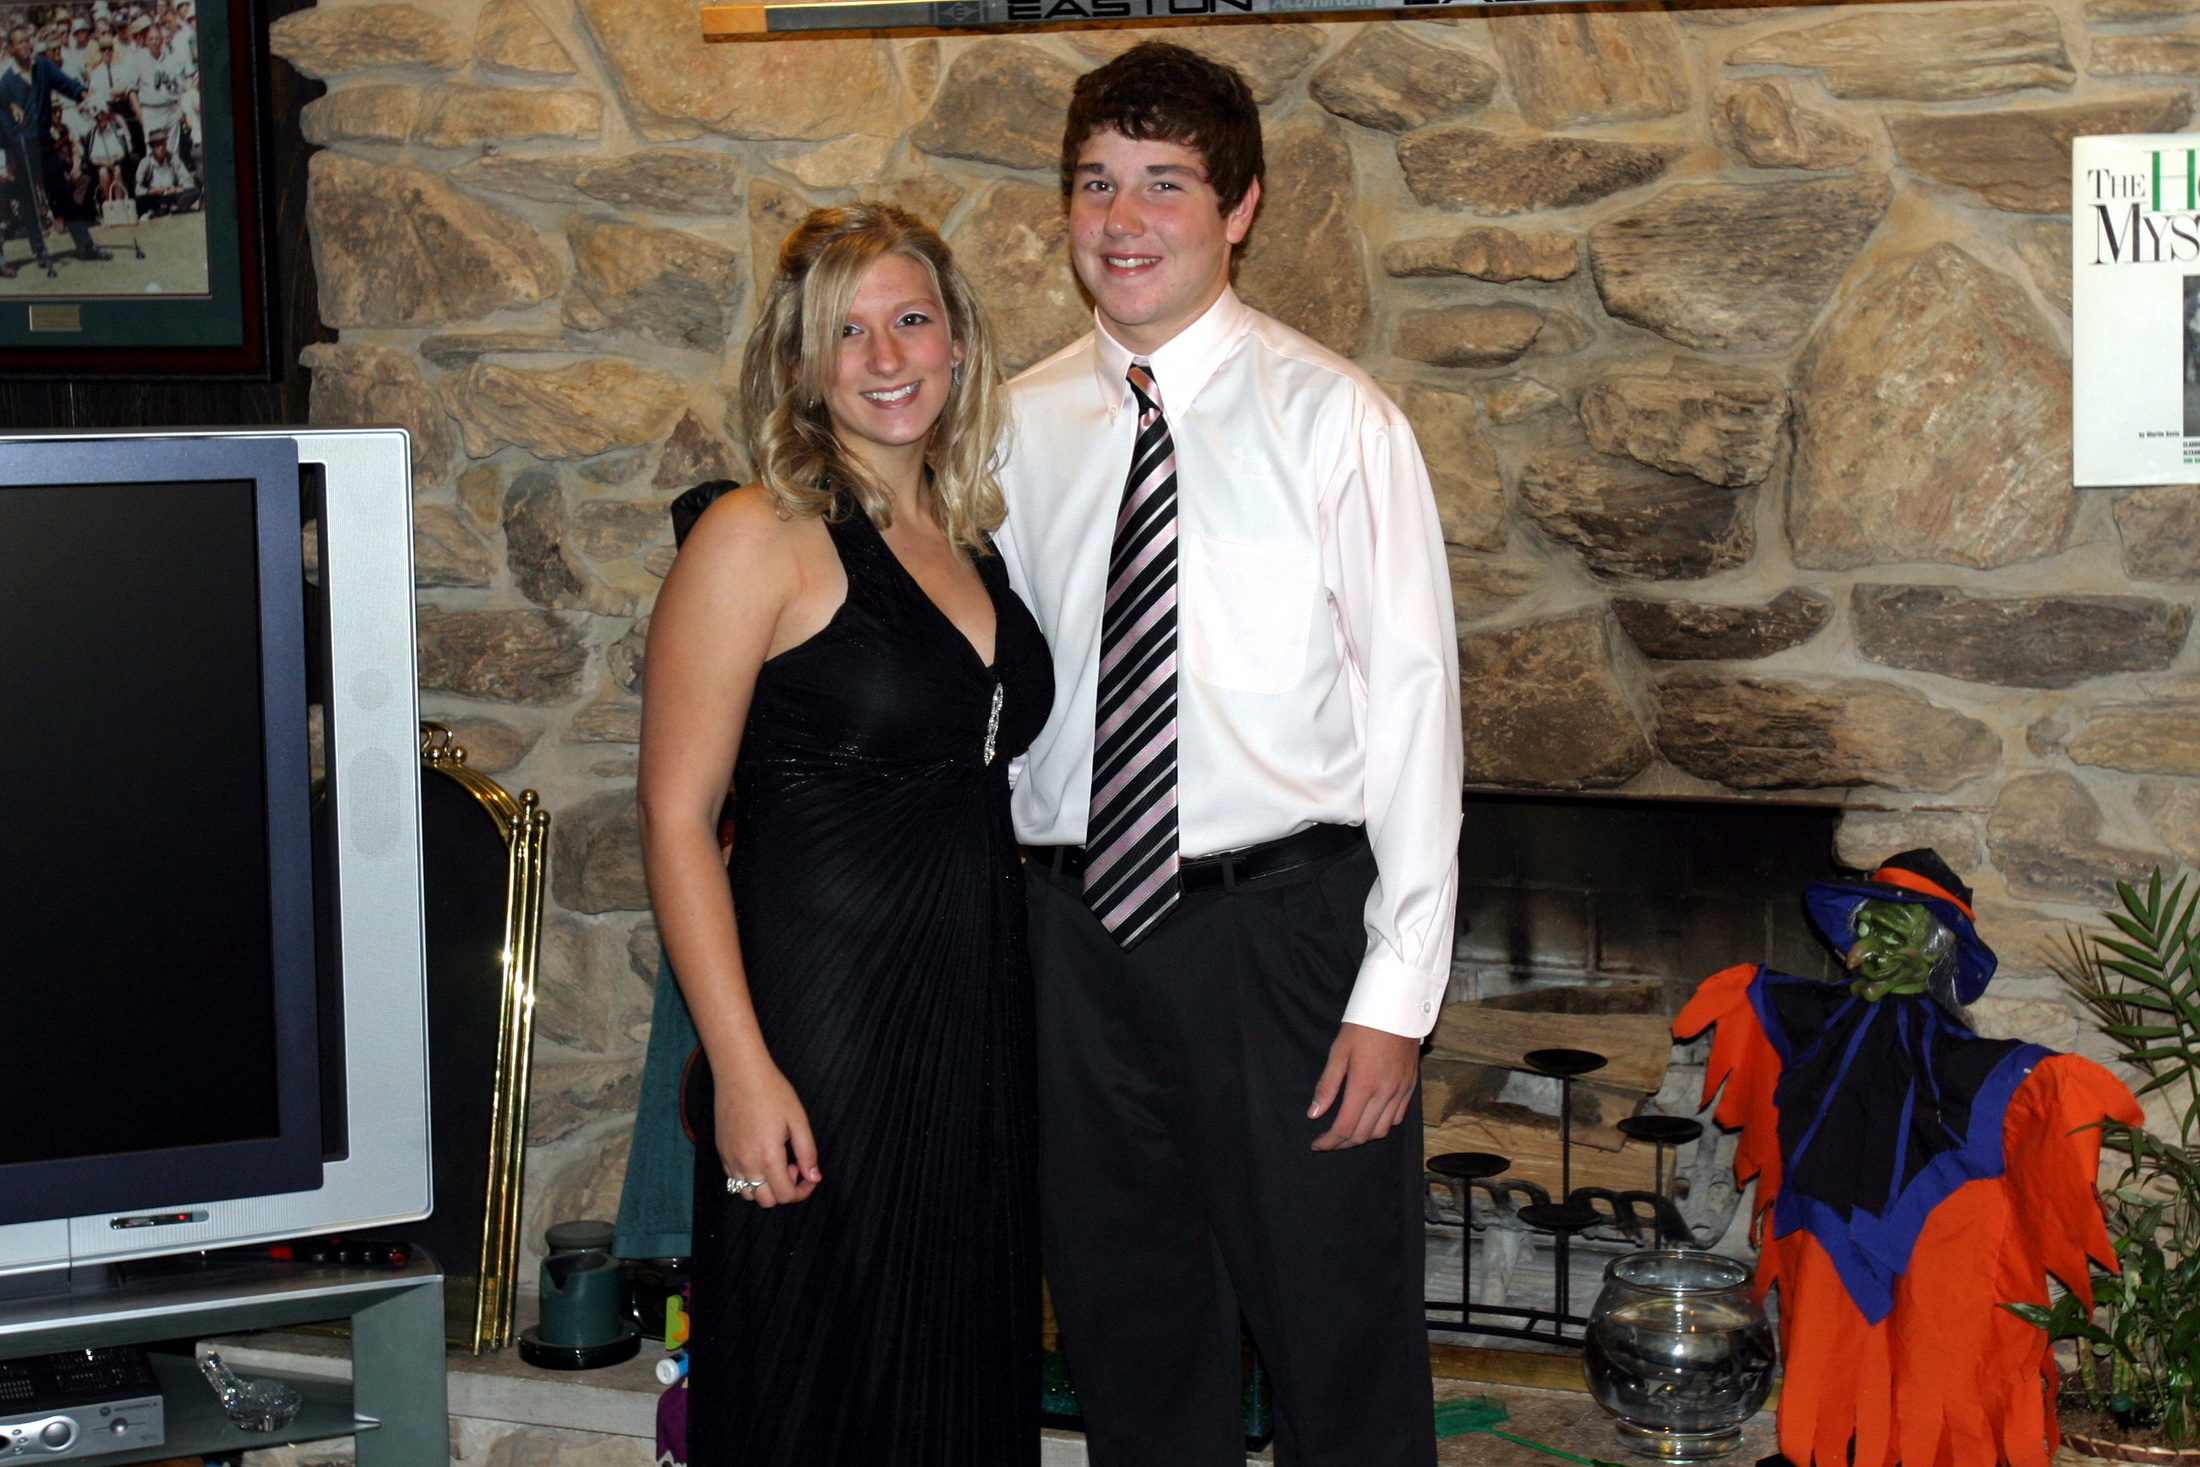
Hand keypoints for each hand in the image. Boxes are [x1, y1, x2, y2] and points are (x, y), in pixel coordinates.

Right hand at [715, 1060, 820, 1206]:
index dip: (802, 1191)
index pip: (785, 1196)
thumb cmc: (772, 1092)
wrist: (740, 1074)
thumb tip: (814, 1178)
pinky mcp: (721, 1152)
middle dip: (784, 1190)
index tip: (808, 1176)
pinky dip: (749, 1178)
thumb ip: (807, 1153)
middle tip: (792, 1165)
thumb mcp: (798, 1120)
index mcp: (768, 1157)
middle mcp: (746, 1163)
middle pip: (766, 1201)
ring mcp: (730, 1159)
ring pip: (747, 1194)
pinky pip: (734, 1180)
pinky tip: (758, 1155)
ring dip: (764, 1187)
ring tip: (774, 1161)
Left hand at [1308, 1022, 1420, 1151]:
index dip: (1329, 1141)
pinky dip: (1381, 1125)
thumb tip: (1313, 1114)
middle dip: (1343, 1143)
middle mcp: (1385, 1093)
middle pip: (1363, 1134)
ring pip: (1381, 1130)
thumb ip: (1326, 1085)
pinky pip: (1397, 1118)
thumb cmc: (1363, 1027)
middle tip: (1328, 1141)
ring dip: (1362, 1137)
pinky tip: (1369, 1120)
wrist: (1397, 1010)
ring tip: (1346, 1134)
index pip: (1345, 1127)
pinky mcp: (1410, 1088)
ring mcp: (1400, 1092)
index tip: (1317, 1144)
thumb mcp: (1338, 1051)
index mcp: (1363, 1085)